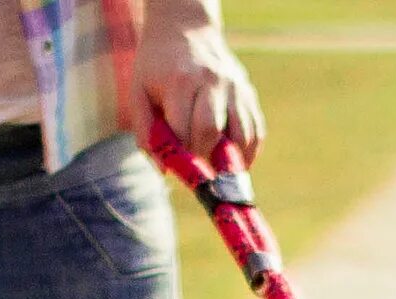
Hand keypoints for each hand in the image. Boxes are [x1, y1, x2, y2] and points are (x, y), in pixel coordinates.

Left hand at [137, 0, 263, 161]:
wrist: (184, 30)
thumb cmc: (157, 68)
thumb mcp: (139, 93)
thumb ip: (146, 133)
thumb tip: (166, 171)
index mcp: (180, 82)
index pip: (183, 131)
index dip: (181, 155)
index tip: (177, 165)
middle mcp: (211, 82)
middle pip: (212, 132)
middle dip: (203, 156)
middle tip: (196, 164)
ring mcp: (234, 87)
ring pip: (241, 136)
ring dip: (231, 160)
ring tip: (219, 169)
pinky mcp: (248, 93)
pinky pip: (256, 131)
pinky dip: (249, 152)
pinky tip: (236, 160)